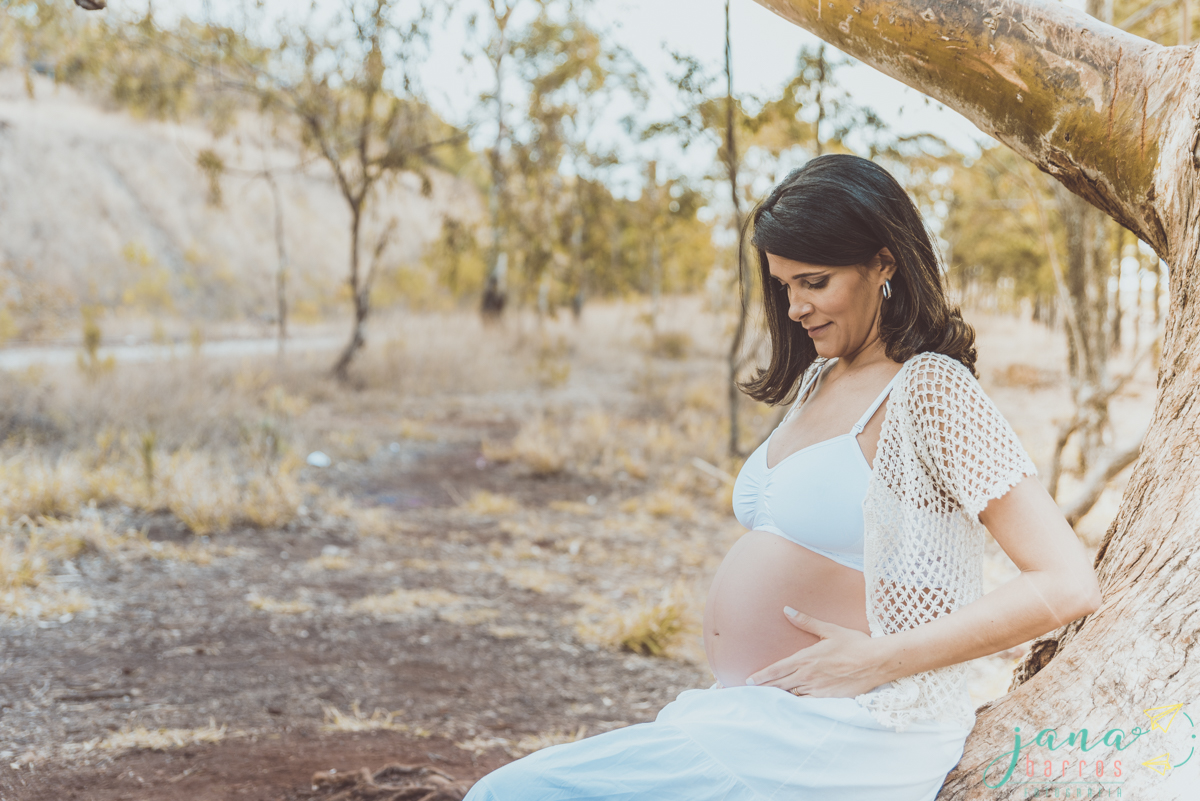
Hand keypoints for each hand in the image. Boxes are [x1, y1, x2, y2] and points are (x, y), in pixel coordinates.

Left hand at [744, 606, 889, 697]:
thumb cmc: (854, 643)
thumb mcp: (829, 629)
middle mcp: (808, 676)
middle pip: (780, 685)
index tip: (749, 681)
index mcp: (805, 659)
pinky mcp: (828, 698)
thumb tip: (787, 610)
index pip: (777, 670)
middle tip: (751, 692)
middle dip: (765, 688)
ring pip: (792, 696)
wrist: (876, 662)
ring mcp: (817, 689)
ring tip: (765, 700)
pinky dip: (796, 704)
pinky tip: (790, 706)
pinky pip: (807, 703)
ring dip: (778, 697)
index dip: (761, 676)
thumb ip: (806, 622)